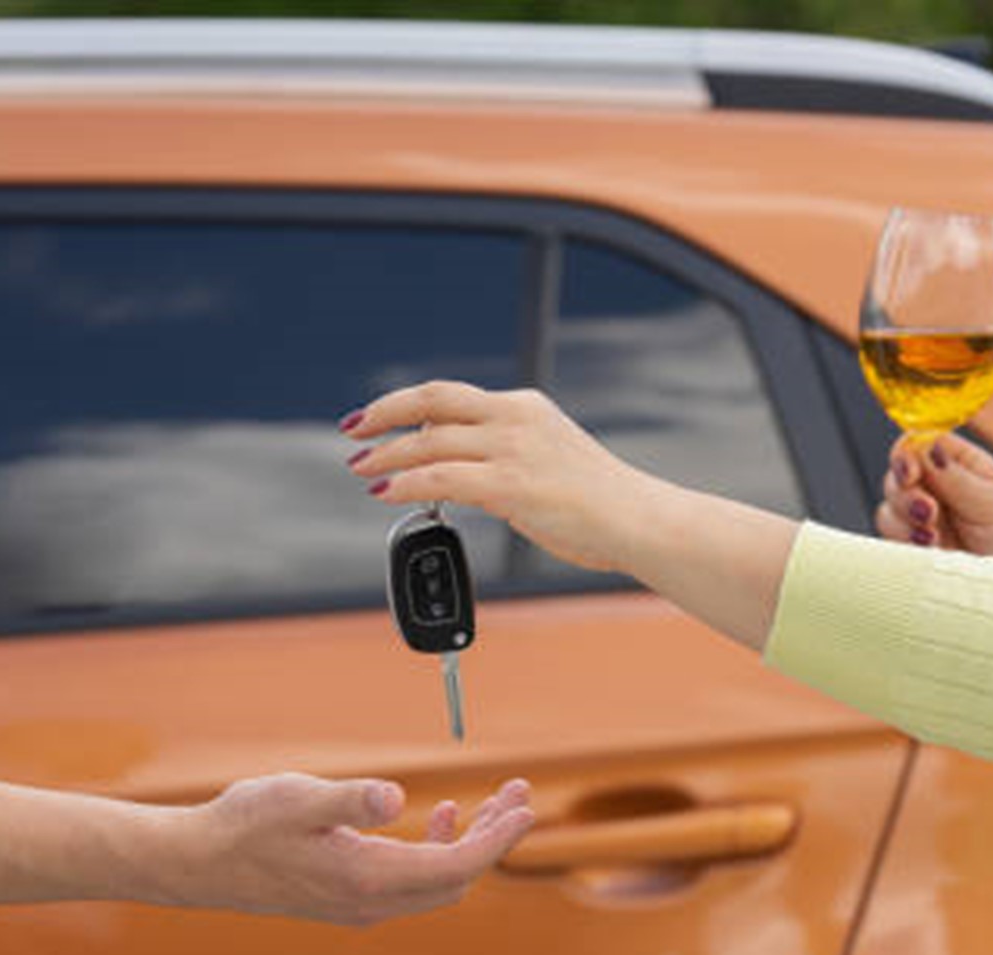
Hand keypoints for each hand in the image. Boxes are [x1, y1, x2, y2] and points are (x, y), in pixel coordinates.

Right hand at [176, 774, 533, 925]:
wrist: (199, 864)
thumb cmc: (244, 826)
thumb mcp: (297, 799)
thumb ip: (349, 799)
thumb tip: (394, 798)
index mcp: (367, 879)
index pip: (456, 867)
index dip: (497, 838)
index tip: (526, 807)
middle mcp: (371, 902)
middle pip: (456, 879)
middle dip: (493, 838)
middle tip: (518, 795)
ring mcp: (360, 905)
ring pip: (436, 882)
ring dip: (467, 844)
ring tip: (488, 802)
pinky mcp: (348, 898)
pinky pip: (413, 882)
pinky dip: (436, 851)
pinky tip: (435, 817)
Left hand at [344, 382, 657, 573]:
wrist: (638, 520)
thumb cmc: (599, 504)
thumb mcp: (548, 462)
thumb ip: (503, 460)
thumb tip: (457, 479)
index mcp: (524, 407)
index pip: (450, 395)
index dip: (406, 404)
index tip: (378, 417)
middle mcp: (515, 418)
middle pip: (431, 402)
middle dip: (384, 414)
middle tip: (353, 431)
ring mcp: (512, 449)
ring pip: (428, 441)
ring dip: (386, 455)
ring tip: (361, 469)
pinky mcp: (510, 485)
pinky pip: (438, 478)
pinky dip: (403, 483)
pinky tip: (384, 492)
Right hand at [877, 433, 992, 568]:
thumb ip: (953, 475)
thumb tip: (924, 443)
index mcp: (964, 467)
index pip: (921, 444)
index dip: (908, 454)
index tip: (911, 473)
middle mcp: (941, 490)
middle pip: (898, 475)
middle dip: (905, 493)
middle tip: (928, 513)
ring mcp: (926, 521)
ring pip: (889, 508)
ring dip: (903, 521)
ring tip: (933, 539)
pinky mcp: (916, 550)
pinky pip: (890, 539)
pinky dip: (902, 543)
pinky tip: (929, 551)